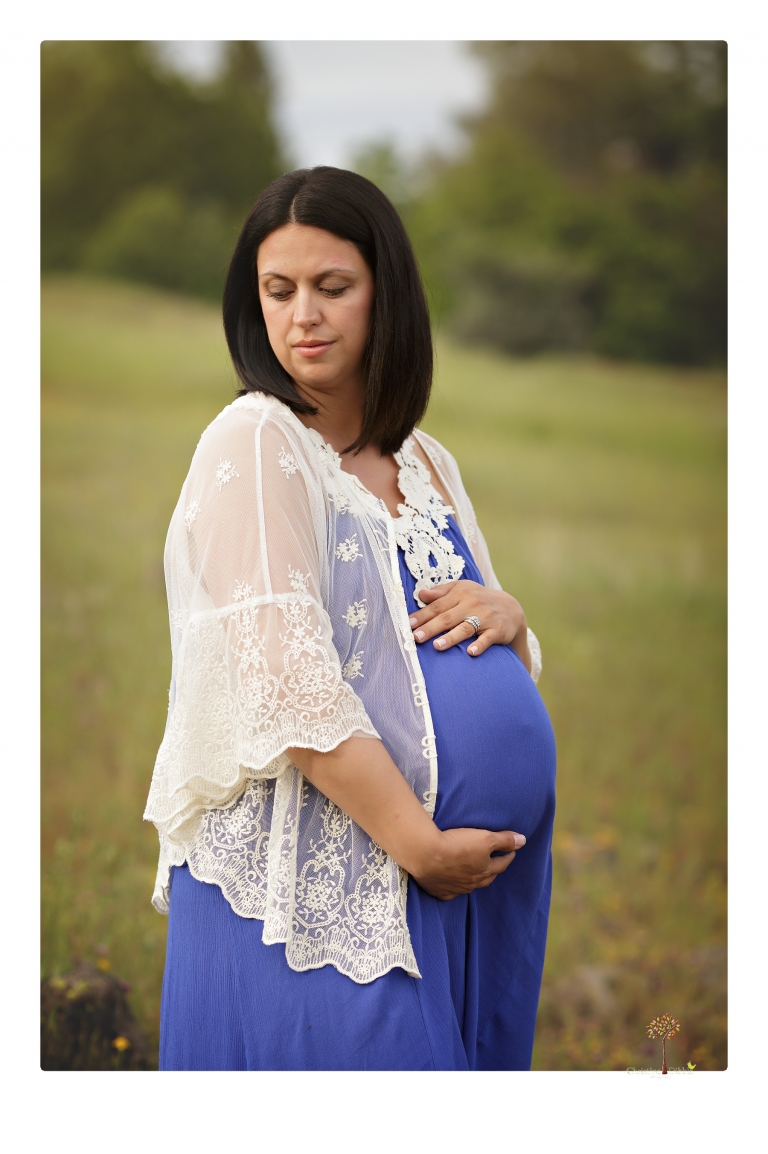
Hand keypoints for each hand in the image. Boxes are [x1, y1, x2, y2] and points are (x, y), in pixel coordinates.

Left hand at [409, 579, 530, 665]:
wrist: (511, 609)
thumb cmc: (478, 599)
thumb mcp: (461, 589)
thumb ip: (441, 592)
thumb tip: (420, 594)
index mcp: (460, 593)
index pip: (437, 606)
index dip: (422, 615)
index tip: (408, 624)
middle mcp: (472, 604)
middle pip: (447, 617)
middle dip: (431, 628)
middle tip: (416, 638)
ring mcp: (485, 617)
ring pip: (465, 628)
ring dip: (451, 637)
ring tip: (437, 646)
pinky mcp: (497, 630)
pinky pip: (487, 639)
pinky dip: (480, 645)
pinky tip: (471, 653)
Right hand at [410, 827, 525, 899]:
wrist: (426, 855)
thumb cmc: (457, 844)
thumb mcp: (485, 837)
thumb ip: (504, 840)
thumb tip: (523, 840)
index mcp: (485, 869)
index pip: (501, 863)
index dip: (508, 856)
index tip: (511, 851)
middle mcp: (473, 882)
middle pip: (487, 877)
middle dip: (494, 869)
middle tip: (496, 862)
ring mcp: (456, 889)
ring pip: (470, 885)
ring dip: (475, 879)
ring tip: (476, 872)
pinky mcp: (440, 891)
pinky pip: (451, 892)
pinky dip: (455, 888)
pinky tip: (454, 884)